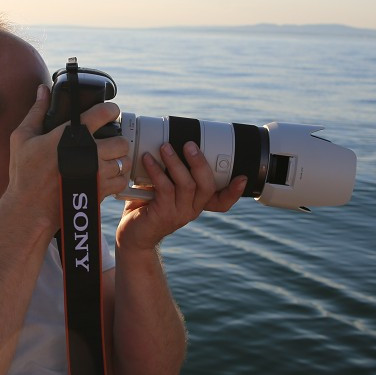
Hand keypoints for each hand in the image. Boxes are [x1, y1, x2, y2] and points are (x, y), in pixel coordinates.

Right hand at [5, 88, 132, 226]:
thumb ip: (36, 111)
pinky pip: (121, 180)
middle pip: (121, 140)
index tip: (111, 112)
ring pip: (123, 161)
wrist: (30, 209)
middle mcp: (89, 153)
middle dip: (117, 139)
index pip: (103, 114)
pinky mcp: (100, 190)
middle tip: (108, 142)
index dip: (111, 109)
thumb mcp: (22, 138)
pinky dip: (118, 177)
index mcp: (71, 136)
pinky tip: (106, 176)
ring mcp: (97, 173)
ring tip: (107, 160)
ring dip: (118, 159)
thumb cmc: (24, 173)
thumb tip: (43, 89)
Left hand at [115, 141, 246, 252]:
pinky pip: (165, 189)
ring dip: (176, 162)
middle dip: (200, 162)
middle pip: (206, 185)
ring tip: (165, 146)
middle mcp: (192, 209)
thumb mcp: (163, 187)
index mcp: (197, 203)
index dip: (234, 191)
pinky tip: (148, 159)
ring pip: (187, 185)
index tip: (243, 178)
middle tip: (189, 144)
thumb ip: (170, 172)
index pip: (222, 201)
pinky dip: (156, 171)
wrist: (132, 234)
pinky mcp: (164, 215)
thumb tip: (168, 140)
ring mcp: (179, 214)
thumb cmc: (147, 205)